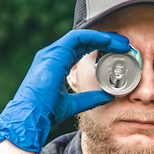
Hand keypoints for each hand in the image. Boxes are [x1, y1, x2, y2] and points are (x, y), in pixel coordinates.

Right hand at [0, 30, 129, 153]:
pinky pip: (77, 38)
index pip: (80, 50)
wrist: (30, 117)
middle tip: (124, 44)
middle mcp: (52, 55)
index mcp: (55, 64)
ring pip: (81, 37)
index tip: (117, 52)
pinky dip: (93, 37)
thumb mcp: (73, 104)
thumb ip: (90, 98)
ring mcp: (52, 53)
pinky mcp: (54, 54)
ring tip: (120, 42)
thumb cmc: (45, 112)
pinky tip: (107, 40)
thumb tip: (108, 96)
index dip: (99, 48)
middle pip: (83, 41)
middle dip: (104, 41)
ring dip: (102, 37)